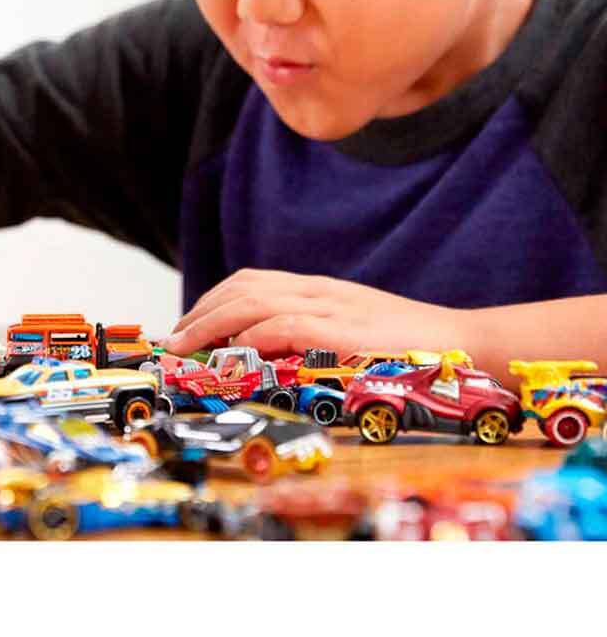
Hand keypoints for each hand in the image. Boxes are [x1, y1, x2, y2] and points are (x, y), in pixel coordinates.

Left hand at [164, 269, 466, 358]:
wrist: (463, 342)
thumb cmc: (409, 345)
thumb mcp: (352, 331)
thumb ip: (312, 334)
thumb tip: (264, 354)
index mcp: (319, 289)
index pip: (250, 282)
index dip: (211, 300)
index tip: (187, 326)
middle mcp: (319, 291)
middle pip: (243, 287)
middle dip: (200, 312)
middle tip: (173, 341)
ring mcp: (332, 306)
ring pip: (255, 301)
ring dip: (212, 324)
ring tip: (186, 347)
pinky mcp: (345, 331)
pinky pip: (290, 325)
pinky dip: (255, 335)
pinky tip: (233, 351)